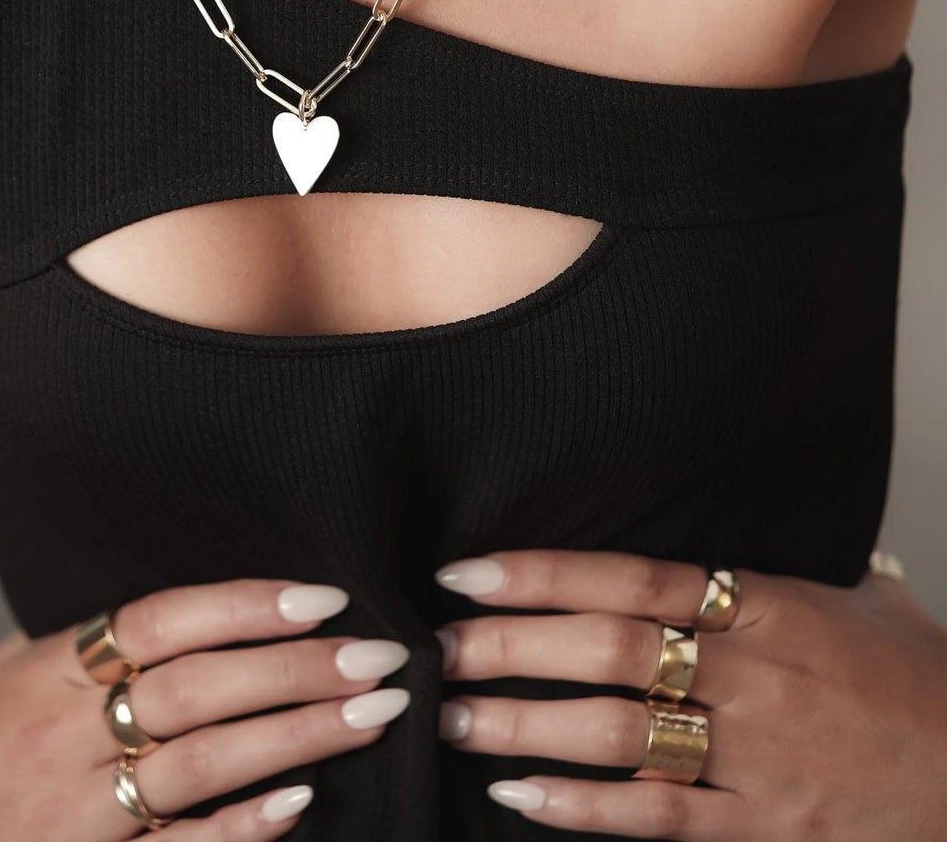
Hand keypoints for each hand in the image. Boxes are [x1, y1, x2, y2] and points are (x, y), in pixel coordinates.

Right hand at [0, 578, 411, 839]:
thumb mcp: (16, 665)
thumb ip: (96, 638)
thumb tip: (205, 602)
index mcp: (53, 668)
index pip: (165, 619)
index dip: (247, 603)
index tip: (324, 594)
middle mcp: (65, 733)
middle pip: (201, 688)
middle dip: (301, 668)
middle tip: (382, 654)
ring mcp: (76, 809)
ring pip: (202, 763)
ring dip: (298, 736)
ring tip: (372, 713)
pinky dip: (241, 826)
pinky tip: (300, 801)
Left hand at [431, 547, 946, 837]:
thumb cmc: (926, 686)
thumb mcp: (871, 601)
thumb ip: (806, 567)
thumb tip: (776, 525)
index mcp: (765, 608)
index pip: (631, 578)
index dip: (542, 573)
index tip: (468, 572)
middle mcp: (750, 677)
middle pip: (608, 650)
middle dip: (511, 647)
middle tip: (438, 647)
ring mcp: (754, 758)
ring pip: (618, 736)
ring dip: (526, 725)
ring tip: (456, 718)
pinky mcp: (763, 832)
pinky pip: (657, 820)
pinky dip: (583, 810)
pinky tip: (521, 797)